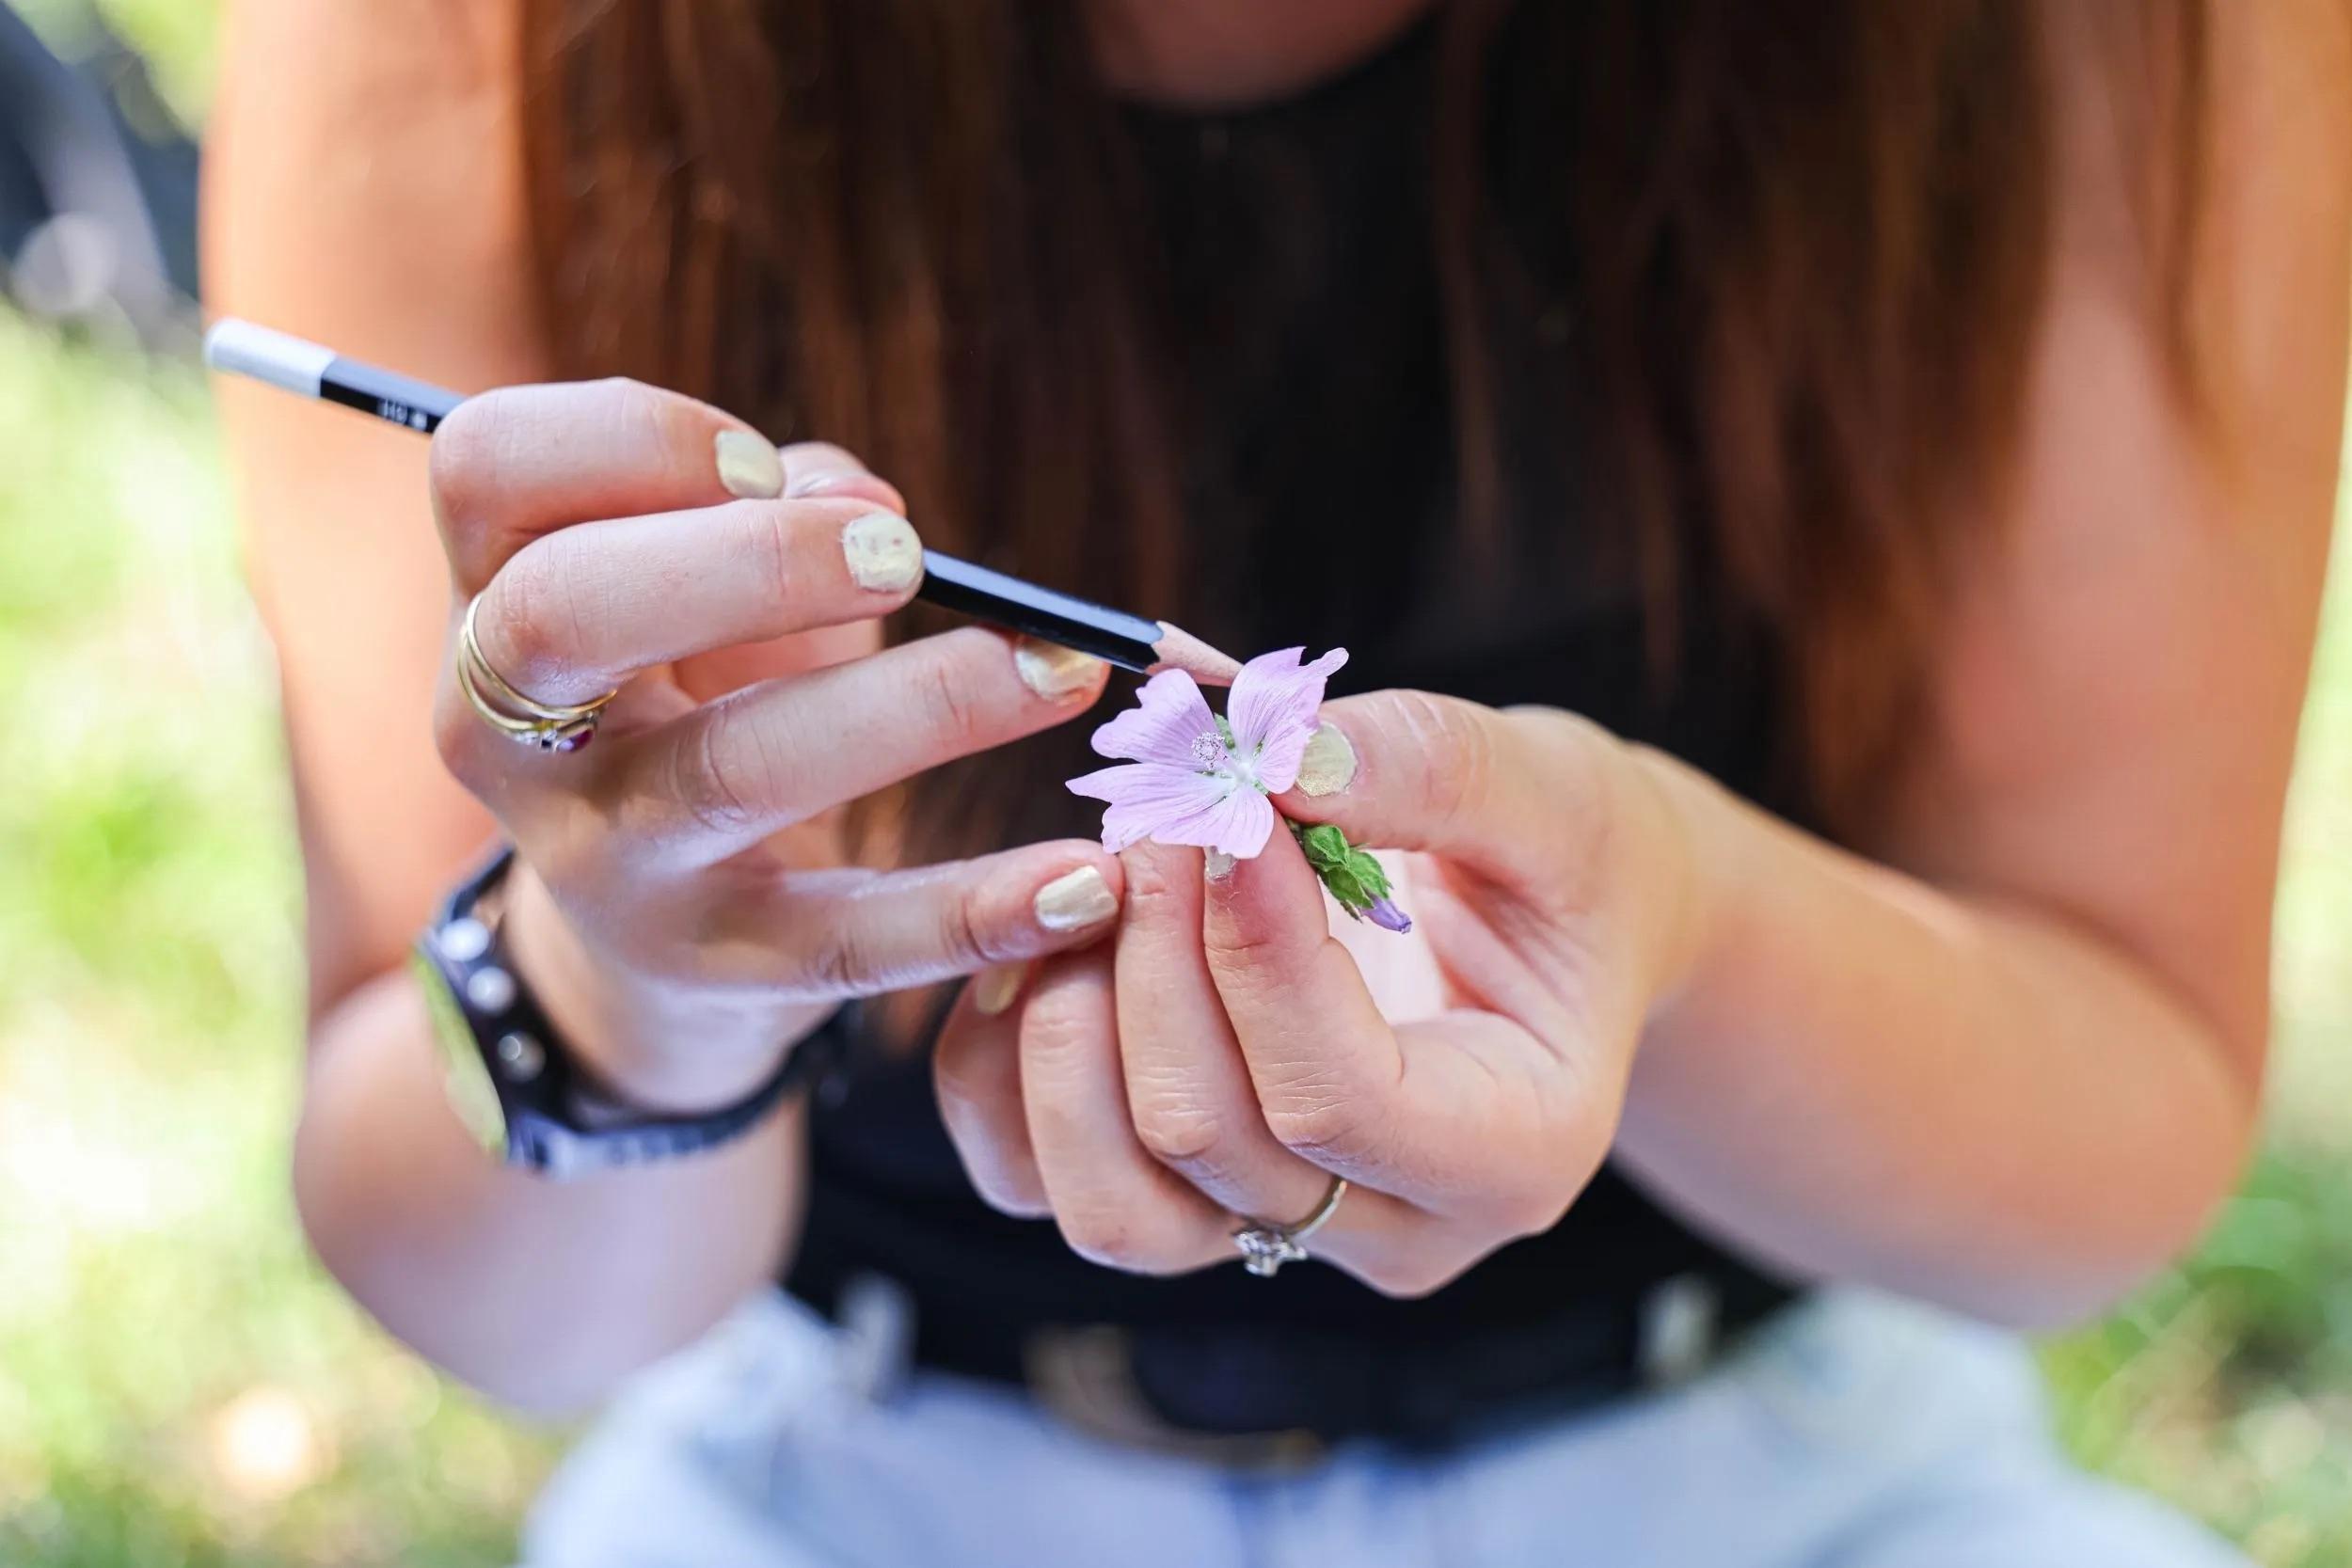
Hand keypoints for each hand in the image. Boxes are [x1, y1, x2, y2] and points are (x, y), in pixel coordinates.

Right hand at [426, 379, 1127, 1110]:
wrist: (650, 929)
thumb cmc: (693, 690)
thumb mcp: (699, 588)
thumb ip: (774, 511)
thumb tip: (870, 505)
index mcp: (494, 596)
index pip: (490, 470)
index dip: (629, 440)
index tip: (760, 460)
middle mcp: (511, 730)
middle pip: (567, 610)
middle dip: (750, 560)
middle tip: (905, 556)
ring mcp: (603, 860)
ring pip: (733, 769)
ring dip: (915, 705)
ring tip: (1060, 670)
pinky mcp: (711, 964)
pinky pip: (846, 939)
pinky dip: (976, 911)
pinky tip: (1083, 879)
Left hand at [933, 691, 1707, 1295]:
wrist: (1555, 921)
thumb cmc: (1570, 860)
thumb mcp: (1549, 793)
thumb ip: (1429, 770)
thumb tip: (1279, 756)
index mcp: (1511, 1156)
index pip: (1336, 1099)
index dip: (1254, 951)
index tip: (1224, 803)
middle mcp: (1391, 1228)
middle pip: (1203, 1137)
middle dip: (1153, 952)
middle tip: (1156, 804)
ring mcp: (1276, 1233)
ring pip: (1105, 1202)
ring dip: (1066, 1019)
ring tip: (1105, 876)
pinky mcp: (1181, 1199)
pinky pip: (1034, 1177)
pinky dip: (1007, 1058)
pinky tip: (1055, 933)